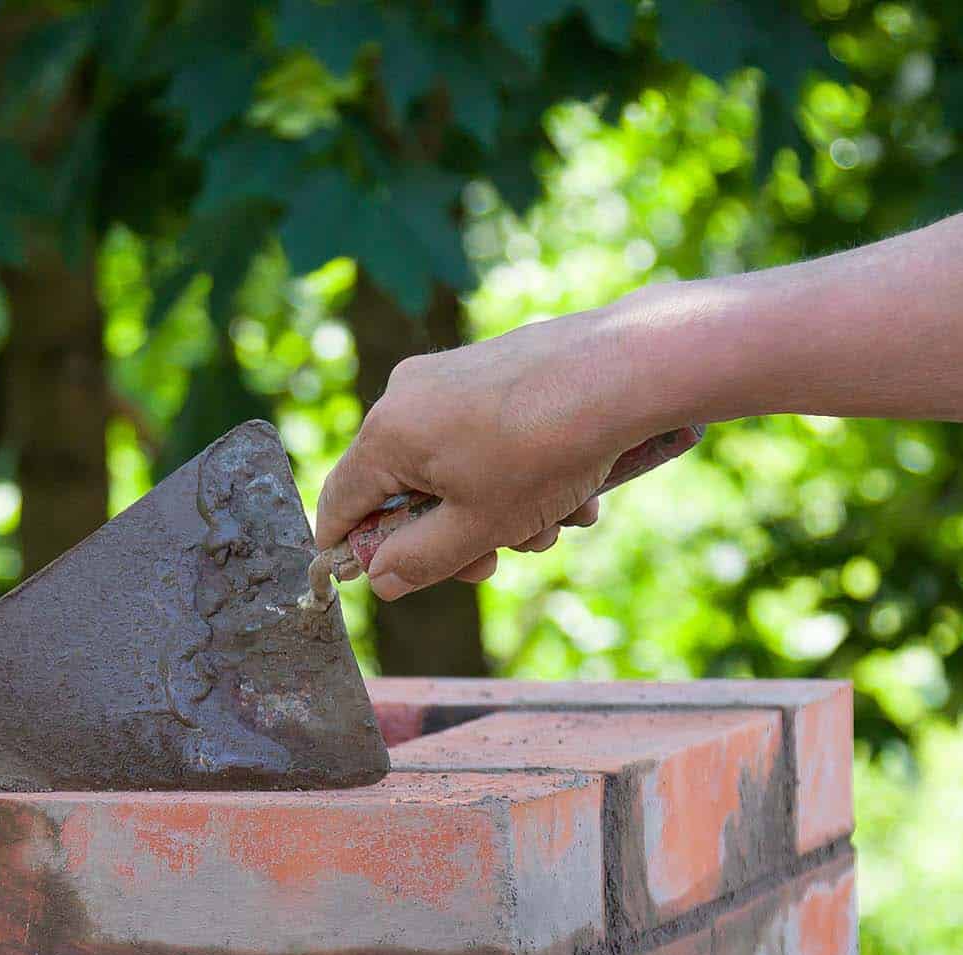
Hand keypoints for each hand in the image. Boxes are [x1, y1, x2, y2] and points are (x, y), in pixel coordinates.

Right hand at [315, 299, 679, 600]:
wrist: (621, 372)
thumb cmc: (543, 452)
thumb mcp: (476, 527)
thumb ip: (418, 560)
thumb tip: (381, 578)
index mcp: (388, 434)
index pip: (340, 502)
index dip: (347, 548)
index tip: (368, 578)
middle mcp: (409, 395)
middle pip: (407, 490)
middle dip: (454, 536)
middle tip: (496, 561)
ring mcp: (452, 376)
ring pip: (457, 468)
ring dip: (501, 511)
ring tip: (555, 522)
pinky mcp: (494, 368)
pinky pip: (487, 438)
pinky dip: (521, 473)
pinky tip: (573, 489)